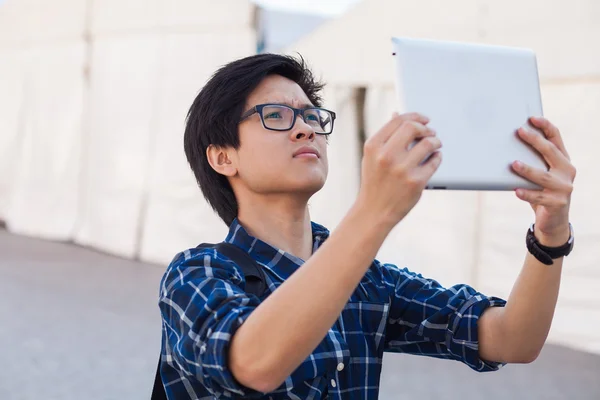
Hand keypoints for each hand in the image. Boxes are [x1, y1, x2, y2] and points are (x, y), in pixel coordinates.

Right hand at [356, 112, 441, 228]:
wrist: (374, 211)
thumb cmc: (375, 181)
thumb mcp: (373, 157)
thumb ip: (385, 137)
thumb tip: (397, 114)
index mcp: (373, 146)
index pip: (398, 120)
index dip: (415, 116)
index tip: (424, 119)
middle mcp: (386, 155)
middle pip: (413, 127)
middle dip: (426, 128)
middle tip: (430, 132)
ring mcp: (402, 169)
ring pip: (428, 143)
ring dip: (435, 141)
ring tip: (435, 144)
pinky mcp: (416, 181)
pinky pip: (435, 161)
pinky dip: (437, 157)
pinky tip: (434, 158)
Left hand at [511, 117, 575, 245]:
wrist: (553, 221)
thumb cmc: (542, 192)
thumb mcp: (541, 174)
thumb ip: (534, 161)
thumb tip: (508, 144)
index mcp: (563, 160)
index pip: (556, 139)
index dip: (545, 127)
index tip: (531, 118)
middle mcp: (567, 171)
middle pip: (550, 152)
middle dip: (535, 140)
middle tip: (519, 131)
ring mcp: (564, 188)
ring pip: (543, 176)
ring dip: (527, 169)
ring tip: (513, 164)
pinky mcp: (558, 203)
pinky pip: (539, 197)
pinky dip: (527, 193)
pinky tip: (516, 190)